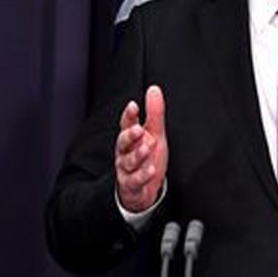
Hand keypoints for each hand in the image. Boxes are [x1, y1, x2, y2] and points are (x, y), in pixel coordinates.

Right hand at [115, 85, 167, 211]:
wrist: (144, 189)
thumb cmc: (147, 157)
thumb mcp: (154, 133)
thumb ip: (154, 113)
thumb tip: (154, 89)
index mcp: (130, 138)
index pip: (127, 124)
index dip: (129, 116)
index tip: (133, 106)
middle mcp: (125, 152)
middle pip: (123, 142)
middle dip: (129, 135)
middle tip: (138, 130)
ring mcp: (126, 169)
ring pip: (128, 162)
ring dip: (137, 155)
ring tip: (147, 148)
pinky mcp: (130, 185)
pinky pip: (134, 181)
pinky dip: (142, 176)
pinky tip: (151, 170)